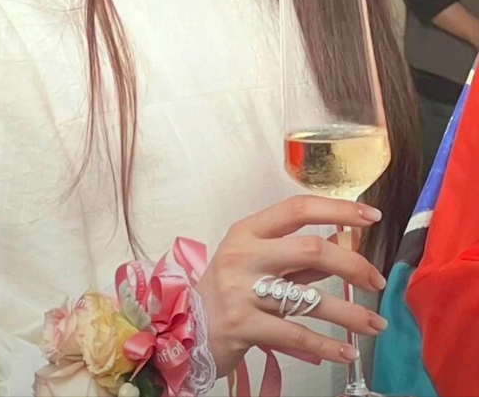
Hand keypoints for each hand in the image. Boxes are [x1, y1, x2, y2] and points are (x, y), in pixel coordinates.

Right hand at [196, 196, 386, 377]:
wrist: (185, 328)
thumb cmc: (227, 290)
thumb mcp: (255, 259)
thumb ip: (296, 251)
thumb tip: (345, 237)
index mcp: (248, 230)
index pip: (298, 208)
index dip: (338, 209)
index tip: (371, 217)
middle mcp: (244, 255)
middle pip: (311, 249)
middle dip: (353, 265)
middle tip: (376, 281)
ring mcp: (241, 290)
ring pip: (310, 298)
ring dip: (350, 313)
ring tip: (374, 324)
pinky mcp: (243, 326)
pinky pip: (296, 335)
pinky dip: (327, 346)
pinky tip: (347, 352)